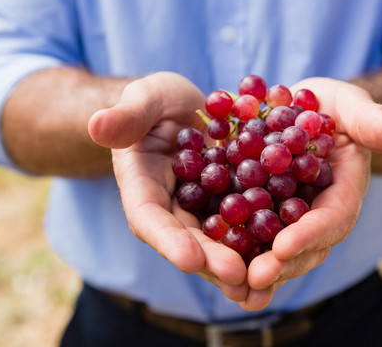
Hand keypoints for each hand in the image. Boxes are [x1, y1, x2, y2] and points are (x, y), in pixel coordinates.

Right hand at [88, 72, 249, 300]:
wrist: (183, 108)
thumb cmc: (156, 101)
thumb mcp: (143, 99)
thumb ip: (126, 115)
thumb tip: (97, 125)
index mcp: (142, 187)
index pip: (149, 218)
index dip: (168, 240)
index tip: (189, 258)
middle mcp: (171, 207)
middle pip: (187, 239)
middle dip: (211, 260)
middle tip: (238, 277)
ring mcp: (201, 209)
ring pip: (218, 239)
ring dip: (239, 261)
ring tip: (264, 282)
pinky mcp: (229, 202)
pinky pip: (244, 221)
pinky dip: (261, 238)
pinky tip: (284, 252)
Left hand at [239, 77, 381, 310]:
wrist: (301, 112)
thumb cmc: (329, 106)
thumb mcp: (349, 104)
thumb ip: (369, 121)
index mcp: (343, 191)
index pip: (333, 218)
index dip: (311, 233)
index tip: (285, 246)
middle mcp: (317, 213)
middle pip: (305, 246)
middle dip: (281, 264)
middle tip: (254, 279)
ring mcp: (289, 218)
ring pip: (277, 250)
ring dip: (257, 271)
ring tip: (235, 289)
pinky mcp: (261, 213)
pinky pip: (249, 236)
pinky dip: (235, 254)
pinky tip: (212, 268)